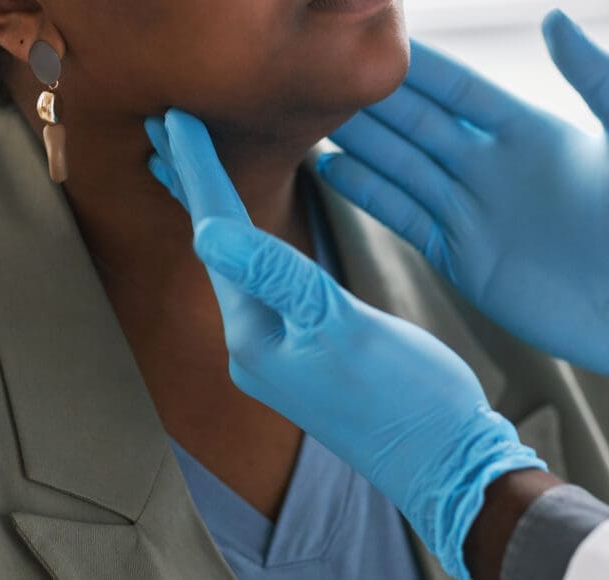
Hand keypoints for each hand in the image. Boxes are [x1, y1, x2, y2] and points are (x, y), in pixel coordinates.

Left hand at [146, 110, 546, 579]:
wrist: (445, 463)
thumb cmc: (407, 398)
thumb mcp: (342, 329)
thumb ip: (278, 277)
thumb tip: (208, 231)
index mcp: (255, 337)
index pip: (218, 237)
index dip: (197, 174)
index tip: (173, 119)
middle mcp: (252, 347)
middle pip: (216, 251)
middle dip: (192, 191)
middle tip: (163, 132)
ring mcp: (276, 357)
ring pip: (235, 268)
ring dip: (215, 215)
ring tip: (192, 172)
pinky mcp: (302, 359)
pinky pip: (262, 287)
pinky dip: (249, 247)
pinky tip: (252, 237)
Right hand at [320, 10, 608, 399]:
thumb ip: (602, 79)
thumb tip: (553, 19)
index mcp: (531, 133)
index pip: (460, 90)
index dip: (421, 67)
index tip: (378, 39)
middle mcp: (491, 168)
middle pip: (418, 125)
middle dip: (374, 100)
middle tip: (326, 74)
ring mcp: (472, 213)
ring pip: (402, 167)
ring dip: (361, 142)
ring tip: (314, 117)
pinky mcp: (461, 257)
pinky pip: (406, 218)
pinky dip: (369, 195)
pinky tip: (333, 170)